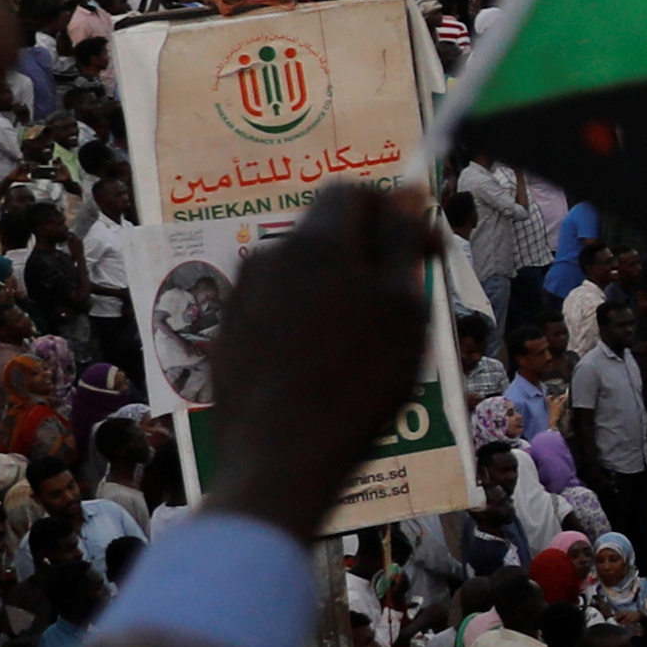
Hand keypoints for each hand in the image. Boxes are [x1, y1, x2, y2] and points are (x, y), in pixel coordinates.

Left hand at [199, 182, 441, 538]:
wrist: (281, 455)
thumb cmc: (357, 381)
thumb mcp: (403, 308)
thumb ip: (402, 242)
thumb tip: (405, 196)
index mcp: (316, 243)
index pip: (352, 191)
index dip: (391, 211)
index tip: (419, 250)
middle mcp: (269, 256)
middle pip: (324, 232)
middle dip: (364, 255)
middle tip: (398, 304)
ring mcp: (241, 296)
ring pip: (300, 273)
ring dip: (334, 291)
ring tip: (360, 344)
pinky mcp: (227, 334)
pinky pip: (275, 308)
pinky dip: (304, 322)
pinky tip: (322, 366)